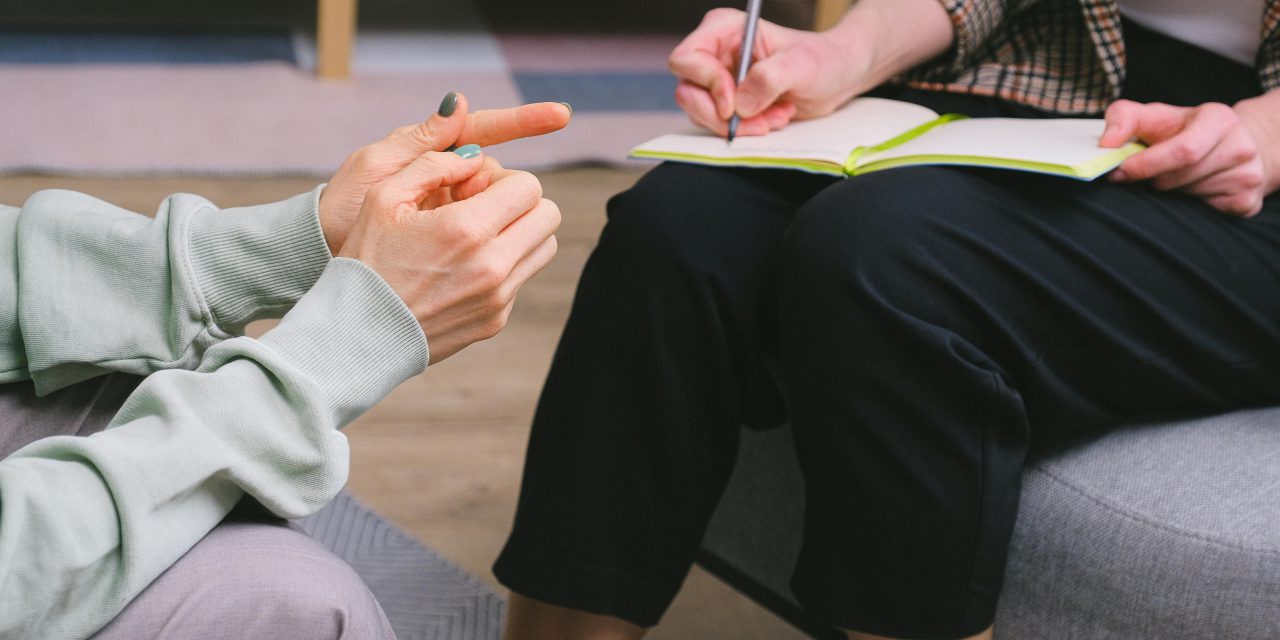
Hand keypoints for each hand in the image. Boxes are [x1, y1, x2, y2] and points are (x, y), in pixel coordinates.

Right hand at [338, 148, 559, 363]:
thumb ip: (433, 163)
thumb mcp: (384, 197)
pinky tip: (463, 268)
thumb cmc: (366, 261)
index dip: (505, 179)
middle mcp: (492, 265)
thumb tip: (476, 155)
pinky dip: (503, 266)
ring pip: (544, 248)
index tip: (476, 188)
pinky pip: (521, 279)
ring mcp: (498, 297)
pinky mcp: (496, 320)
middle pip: (548, 216)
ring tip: (479, 236)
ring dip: (521, 233)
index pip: (529, 186)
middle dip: (522, 203)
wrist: (356, 334)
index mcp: (467, 229)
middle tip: (485, 208)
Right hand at [668, 8, 868, 136]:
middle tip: (760, 122)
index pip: (687, 59)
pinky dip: (745, 130)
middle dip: (722, 116)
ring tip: (776, 116)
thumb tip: (740, 104)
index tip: (735, 105)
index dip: (706, 85)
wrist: (837, 77)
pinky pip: (718, 125)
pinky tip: (773, 119)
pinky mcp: (726, 103)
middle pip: (687, 93)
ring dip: (739, 126)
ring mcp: (717, 81)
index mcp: (723, 30)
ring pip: (701, 113)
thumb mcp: (802, 65)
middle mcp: (714, 54)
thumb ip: (770, 78)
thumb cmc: (822, 60)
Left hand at [1101, 99, 1278, 216]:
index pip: (1183, 151)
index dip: (1146, 165)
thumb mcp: (1155, 116)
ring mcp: (1248, 177)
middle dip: (1154, 179)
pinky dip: (1187, 206)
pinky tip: (1193, 188)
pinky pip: (1203, 213)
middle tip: (1149, 173)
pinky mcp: (1247, 203)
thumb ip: (1124, 119)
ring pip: (1188, 198)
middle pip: (1180, 178)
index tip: (1120, 171)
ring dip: (1169, 192)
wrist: (1236, 143)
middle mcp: (1241, 147)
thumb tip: (1106, 143)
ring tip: (1175, 176)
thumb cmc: (1186, 130)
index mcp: (1220, 120)